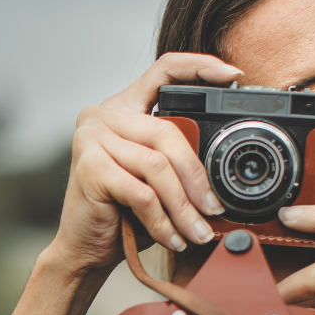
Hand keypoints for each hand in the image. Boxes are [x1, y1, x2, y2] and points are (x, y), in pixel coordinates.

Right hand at [44, 53, 242, 272]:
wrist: (82, 248)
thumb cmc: (122, 213)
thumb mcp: (156, 179)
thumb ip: (180, 158)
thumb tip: (224, 170)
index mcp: (123, 107)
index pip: (163, 70)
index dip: (198, 67)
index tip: (232, 74)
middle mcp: (103, 115)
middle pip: (167, 132)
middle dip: (196, 177)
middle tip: (213, 208)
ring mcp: (91, 138)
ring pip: (157, 165)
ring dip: (183, 206)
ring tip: (196, 231)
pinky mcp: (89, 168)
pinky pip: (142, 193)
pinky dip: (162, 221)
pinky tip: (172, 239)